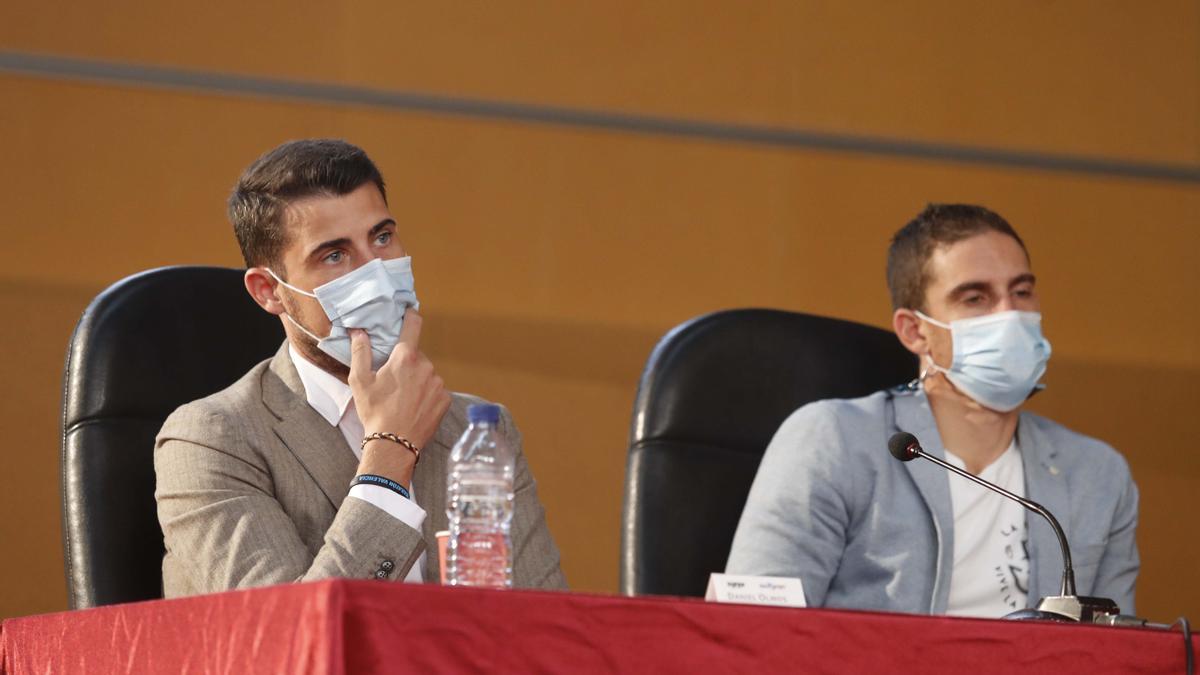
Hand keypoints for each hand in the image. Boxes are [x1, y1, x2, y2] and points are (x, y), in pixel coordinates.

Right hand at [348, 310, 450, 452]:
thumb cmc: (374, 412)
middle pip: (417, 356)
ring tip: (403, 399)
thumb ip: (360, 352)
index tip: (409, 313)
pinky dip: (427, 395)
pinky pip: (436, 390)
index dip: (411, 317)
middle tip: (393, 381)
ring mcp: (438, 383)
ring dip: (418, 380)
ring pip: (427, 373)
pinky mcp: (445, 399)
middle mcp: (426, 366)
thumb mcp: (360, 381)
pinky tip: (415, 407)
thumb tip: (359, 331)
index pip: (413, 325)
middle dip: (406, 363)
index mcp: (405, 357)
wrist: (394, 444)